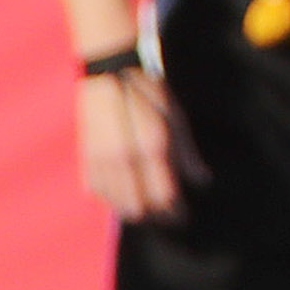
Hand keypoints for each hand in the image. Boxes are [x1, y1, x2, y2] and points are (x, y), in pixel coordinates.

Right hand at [74, 66, 206, 223]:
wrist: (106, 72)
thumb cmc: (146, 90)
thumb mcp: (174, 115)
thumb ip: (186, 152)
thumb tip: (202, 181)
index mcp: (152, 147)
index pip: (165, 196)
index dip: (175, 212)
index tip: (183, 217)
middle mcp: (125, 159)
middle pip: (139, 208)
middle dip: (155, 217)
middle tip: (167, 215)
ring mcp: (102, 161)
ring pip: (117, 205)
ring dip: (133, 212)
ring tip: (147, 209)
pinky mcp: (87, 159)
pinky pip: (99, 193)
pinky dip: (112, 200)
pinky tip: (123, 195)